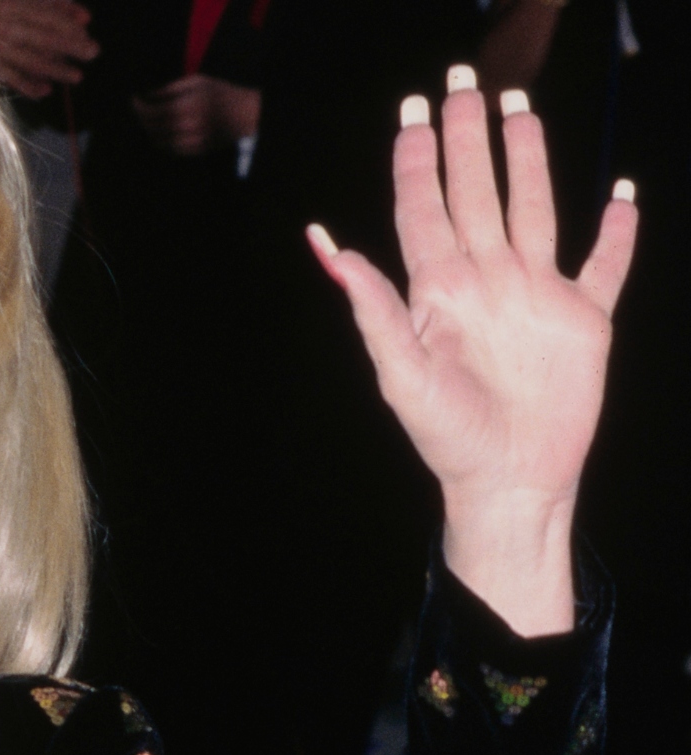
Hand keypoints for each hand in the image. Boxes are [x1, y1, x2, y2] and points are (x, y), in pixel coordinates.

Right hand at [0, 0, 98, 98]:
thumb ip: (47, 2)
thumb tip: (82, 16)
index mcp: (9, 2)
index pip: (48, 13)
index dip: (69, 21)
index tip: (86, 28)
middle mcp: (3, 24)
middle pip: (45, 37)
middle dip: (71, 45)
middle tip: (92, 52)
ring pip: (31, 60)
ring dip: (56, 69)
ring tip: (76, 76)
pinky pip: (10, 77)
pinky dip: (28, 85)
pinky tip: (45, 91)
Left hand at [130, 73, 258, 156]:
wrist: (244, 114)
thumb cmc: (221, 93)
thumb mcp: (198, 81)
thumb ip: (171, 87)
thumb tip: (149, 93)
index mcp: (184, 106)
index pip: (150, 111)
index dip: (137, 106)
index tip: (134, 100)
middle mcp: (185, 125)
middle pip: (151, 127)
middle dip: (141, 118)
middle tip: (139, 110)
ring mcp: (190, 140)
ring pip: (158, 141)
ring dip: (149, 131)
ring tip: (149, 121)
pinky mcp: (195, 150)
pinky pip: (170, 150)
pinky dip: (162, 142)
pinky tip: (161, 132)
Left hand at [306, 67, 637, 636]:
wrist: (509, 482)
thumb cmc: (446, 437)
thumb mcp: (400, 373)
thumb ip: (371, 305)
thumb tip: (326, 244)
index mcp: (438, 288)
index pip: (423, 205)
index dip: (415, 157)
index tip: (411, 109)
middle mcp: (486, 280)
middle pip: (476, 191)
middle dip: (467, 136)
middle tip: (464, 78)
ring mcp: (536, 296)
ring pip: (535, 209)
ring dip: (530, 160)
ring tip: (521, 110)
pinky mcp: (584, 322)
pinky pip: (604, 265)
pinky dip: (618, 231)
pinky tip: (622, 194)